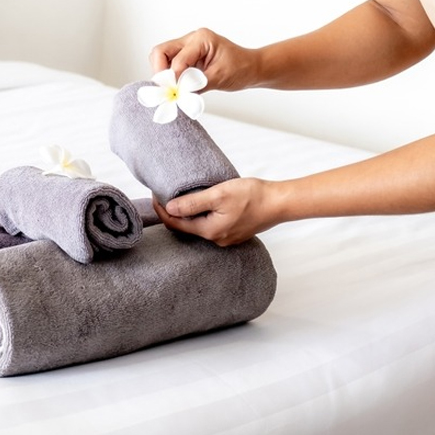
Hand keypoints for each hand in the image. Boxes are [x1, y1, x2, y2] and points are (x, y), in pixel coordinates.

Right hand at [149, 28, 257, 91]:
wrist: (251, 68)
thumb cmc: (241, 68)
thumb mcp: (219, 77)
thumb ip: (197, 84)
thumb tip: (178, 92)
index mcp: (201, 39)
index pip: (177, 59)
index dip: (174, 78)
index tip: (175, 93)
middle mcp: (191, 39)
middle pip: (161, 52)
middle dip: (160, 72)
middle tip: (166, 89)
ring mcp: (187, 47)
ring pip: (161, 57)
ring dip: (163, 74)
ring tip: (173, 89)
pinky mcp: (187, 57)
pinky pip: (169, 64)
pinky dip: (169, 76)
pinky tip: (177, 87)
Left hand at [152, 178, 281, 245]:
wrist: (279, 203)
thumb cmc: (252, 196)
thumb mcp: (218, 194)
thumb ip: (193, 203)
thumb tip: (169, 208)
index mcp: (210, 231)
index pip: (176, 224)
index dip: (162, 211)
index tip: (155, 196)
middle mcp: (217, 239)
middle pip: (186, 228)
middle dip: (173, 214)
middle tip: (165, 195)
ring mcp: (227, 239)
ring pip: (199, 227)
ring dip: (188, 215)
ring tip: (181, 198)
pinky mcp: (234, 233)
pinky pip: (211, 227)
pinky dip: (201, 217)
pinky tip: (202, 206)